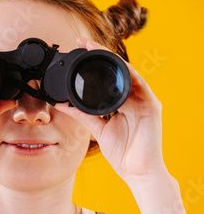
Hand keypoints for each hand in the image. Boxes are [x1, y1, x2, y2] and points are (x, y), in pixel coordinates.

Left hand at [55, 38, 166, 185]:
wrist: (137, 172)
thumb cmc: (122, 154)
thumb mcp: (97, 130)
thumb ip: (81, 114)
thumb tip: (62, 104)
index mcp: (122, 103)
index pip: (107, 77)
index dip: (93, 63)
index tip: (76, 50)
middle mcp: (134, 98)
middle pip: (117, 70)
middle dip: (100, 54)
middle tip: (82, 41)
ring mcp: (144, 100)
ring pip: (128, 73)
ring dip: (112, 59)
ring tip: (95, 47)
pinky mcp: (153, 106)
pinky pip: (141, 85)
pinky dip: (128, 74)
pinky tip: (117, 65)